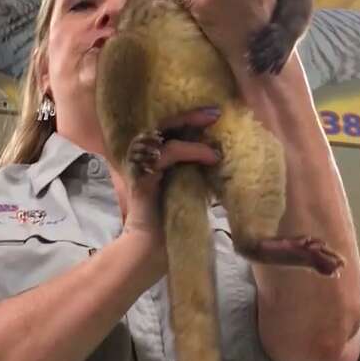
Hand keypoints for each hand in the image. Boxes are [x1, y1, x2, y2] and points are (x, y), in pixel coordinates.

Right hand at [120, 107, 221, 246]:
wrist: (152, 247)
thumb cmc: (171, 220)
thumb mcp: (188, 187)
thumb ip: (195, 169)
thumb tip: (220, 155)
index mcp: (152, 156)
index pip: (169, 129)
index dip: (189, 119)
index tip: (214, 114)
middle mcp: (143, 156)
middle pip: (164, 126)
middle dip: (190, 117)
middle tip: (215, 113)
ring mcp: (140, 165)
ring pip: (167, 139)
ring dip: (194, 140)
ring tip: (216, 149)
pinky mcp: (143, 177)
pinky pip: (167, 154)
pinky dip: (191, 152)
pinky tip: (210, 157)